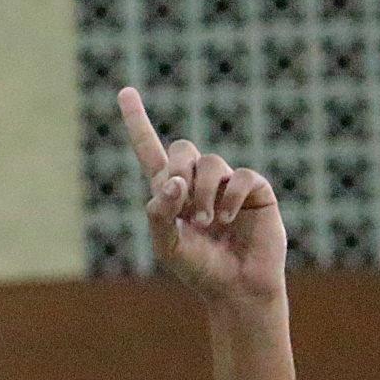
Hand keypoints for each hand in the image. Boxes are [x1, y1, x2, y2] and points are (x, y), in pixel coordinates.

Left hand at [118, 88, 285, 306]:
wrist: (236, 288)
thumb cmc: (199, 269)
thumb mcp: (167, 246)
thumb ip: (159, 214)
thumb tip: (171, 182)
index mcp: (170, 193)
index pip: (150, 151)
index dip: (137, 122)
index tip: (124, 92)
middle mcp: (198, 181)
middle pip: (182, 149)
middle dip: (178, 173)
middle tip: (185, 212)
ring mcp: (227, 183)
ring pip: (210, 163)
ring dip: (203, 195)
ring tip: (207, 223)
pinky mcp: (255, 189)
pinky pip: (239, 177)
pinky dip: (230, 199)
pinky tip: (229, 220)